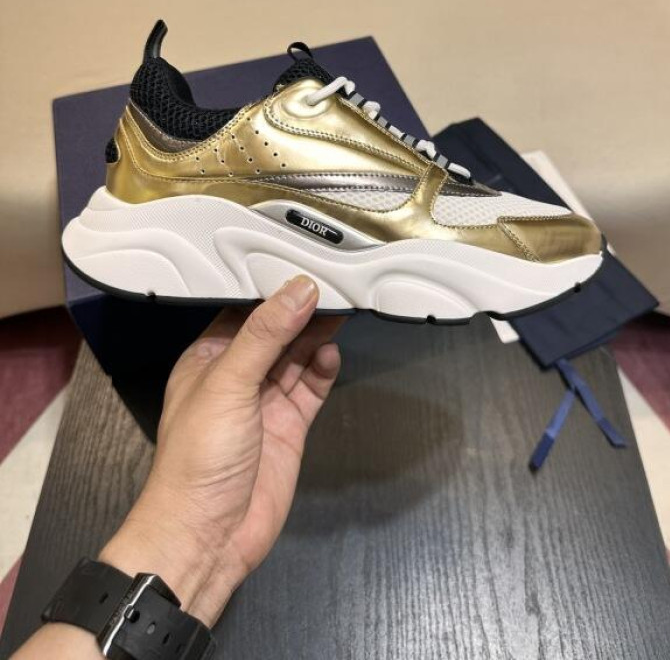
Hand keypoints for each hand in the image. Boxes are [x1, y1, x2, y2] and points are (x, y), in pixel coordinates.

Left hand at [101, 275, 343, 625]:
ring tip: (340, 311)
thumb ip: (266, 334)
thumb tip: (298, 290)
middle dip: (302, 311)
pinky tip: (331, 355)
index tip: (302, 267)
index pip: (244, 312)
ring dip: (316, 336)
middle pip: (276, 332)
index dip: (272, 291)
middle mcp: (237, 377)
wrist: (208, 534)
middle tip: (333, 285)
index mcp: (208, 359)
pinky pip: (311, 388)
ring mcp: (264, 402)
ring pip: (297, 357)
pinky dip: (323, 370)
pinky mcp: (289, 426)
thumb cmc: (197, 460)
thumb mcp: (228, 383)